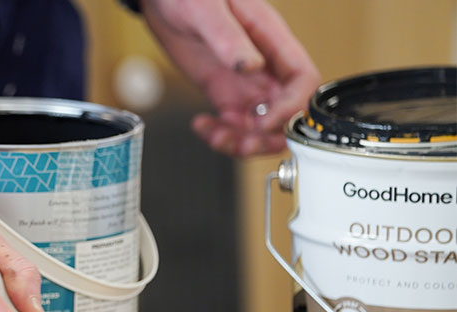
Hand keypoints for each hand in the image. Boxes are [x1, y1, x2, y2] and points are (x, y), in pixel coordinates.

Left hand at [142, 0, 318, 155]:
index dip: (291, 108)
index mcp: (273, 40)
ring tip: (216, 137)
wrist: (163, 0)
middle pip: (286, 111)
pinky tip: (201, 125)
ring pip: (259, 124)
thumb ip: (229, 38)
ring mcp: (245, 82)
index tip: (264, 122)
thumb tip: (251, 65)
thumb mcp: (208, 10)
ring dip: (243, 140)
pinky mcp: (223, 92)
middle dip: (269, 135)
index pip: (302, 81)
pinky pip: (232, 123)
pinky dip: (219, 133)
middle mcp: (265, 66)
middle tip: (243, 144)